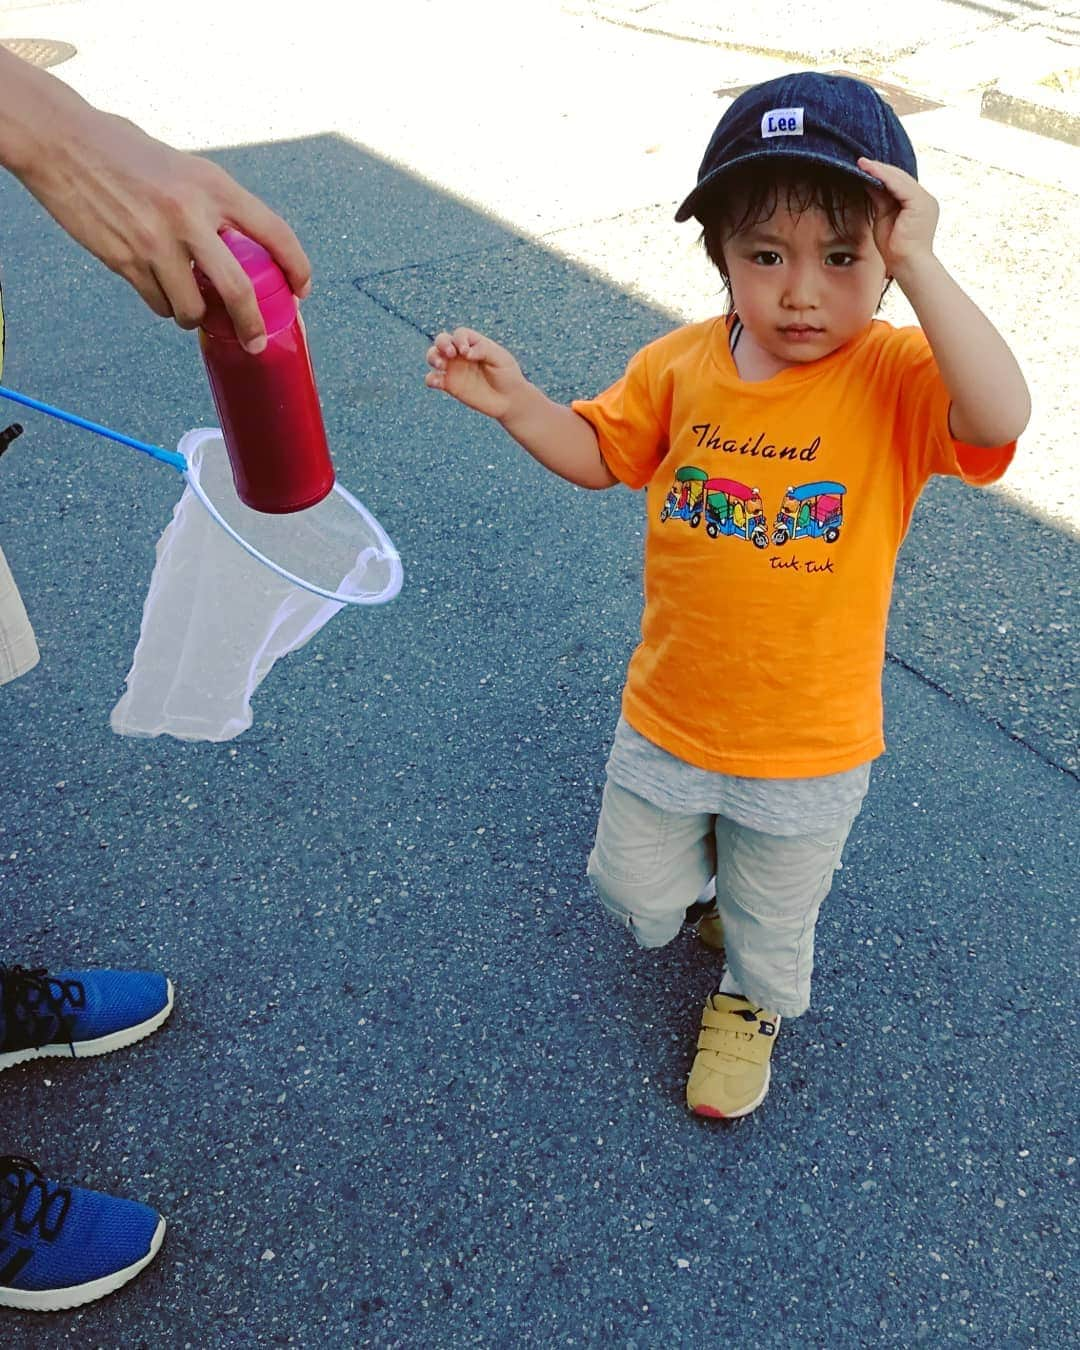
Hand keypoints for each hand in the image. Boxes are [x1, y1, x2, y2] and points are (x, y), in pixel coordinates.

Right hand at [17, 100, 310, 353]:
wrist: (64, 141)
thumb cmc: (126, 152)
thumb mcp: (185, 168)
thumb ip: (214, 206)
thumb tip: (241, 249)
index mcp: (214, 186)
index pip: (275, 232)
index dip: (297, 267)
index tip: (301, 289)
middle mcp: (191, 215)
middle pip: (239, 289)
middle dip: (253, 325)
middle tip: (256, 341)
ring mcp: (157, 241)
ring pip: (193, 308)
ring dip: (196, 317)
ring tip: (190, 307)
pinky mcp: (127, 259)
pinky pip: (159, 303)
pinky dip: (164, 306)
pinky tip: (157, 288)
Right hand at [424, 327, 527, 420]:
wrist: (509, 400)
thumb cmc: (508, 375)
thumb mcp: (501, 359)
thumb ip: (484, 350)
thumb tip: (465, 352)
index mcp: (474, 344)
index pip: (460, 334)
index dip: (460, 340)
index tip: (467, 352)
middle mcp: (460, 354)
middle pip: (442, 340)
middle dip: (442, 343)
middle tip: (451, 354)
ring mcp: (453, 369)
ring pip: (433, 356)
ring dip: (432, 357)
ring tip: (440, 365)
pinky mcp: (449, 386)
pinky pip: (433, 379)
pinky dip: (430, 379)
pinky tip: (436, 382)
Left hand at [857, 158, 939, 275]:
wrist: (906, 265)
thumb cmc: (895, 249)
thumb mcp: (884, 217)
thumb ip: (880, 199)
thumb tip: (870, 182)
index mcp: (918, 203)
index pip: (899, 183)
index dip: (881, 174)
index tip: (864, 168)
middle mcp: (924, 199)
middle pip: (900, 178)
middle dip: (879, 169)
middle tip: (860, 162)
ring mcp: (924, 200)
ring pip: (900, 179)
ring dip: (879, 170)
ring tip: (862, 164)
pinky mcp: (920, 202)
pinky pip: (900, 185)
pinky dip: (884, 177)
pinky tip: (871, 172)